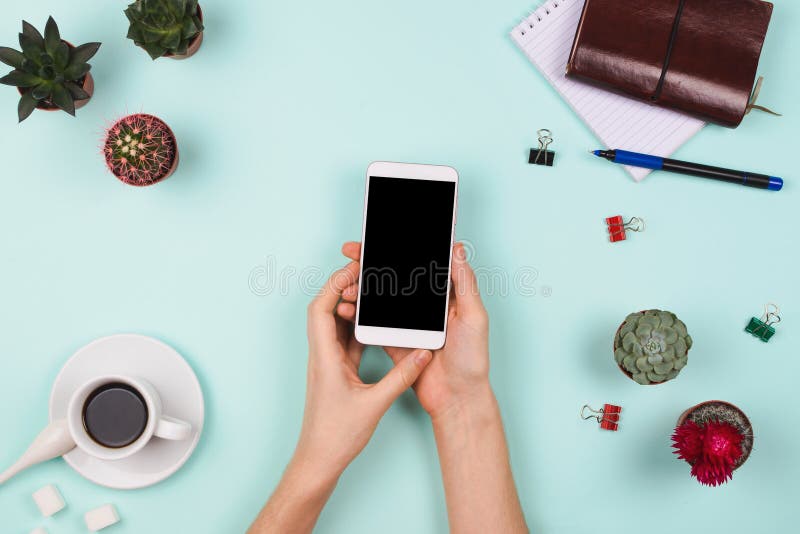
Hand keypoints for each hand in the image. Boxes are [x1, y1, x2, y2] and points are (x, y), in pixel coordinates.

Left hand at [295, 260, 433, 479]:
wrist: (319, 460)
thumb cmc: (335, 435)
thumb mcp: (375, 404)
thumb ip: (401, 376)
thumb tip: (422, 354)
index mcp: (324, 358)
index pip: (320, 310)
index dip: (334, 285)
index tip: (353, 270)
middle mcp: (322, 356)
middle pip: (325, 310)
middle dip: (342, 288)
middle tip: (365, 274)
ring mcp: (328, 363)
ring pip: (335, 325)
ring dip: (350, 307)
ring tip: (372, 293)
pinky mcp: (336, 372)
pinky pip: (345, 341)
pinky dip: (358, 328)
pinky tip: (375, 324)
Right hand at [337, 242, 490, 420]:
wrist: (458, 399)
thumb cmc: (473, 360)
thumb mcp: (474, 316)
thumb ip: (465, 282)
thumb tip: (459, 248)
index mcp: (445, 296)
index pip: (420, 264)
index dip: (399, 249)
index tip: (379, 239)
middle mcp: (424, 307)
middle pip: (394, 277)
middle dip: (371, 264)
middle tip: (351, 253)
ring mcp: (408, 324)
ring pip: (380, 299)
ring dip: (361, 289)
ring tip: (347, 286)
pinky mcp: (395, 341)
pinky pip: (374, 324)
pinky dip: (358, 315)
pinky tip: (347, 308)